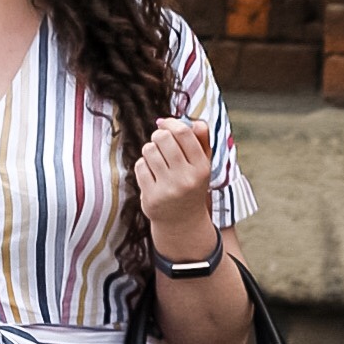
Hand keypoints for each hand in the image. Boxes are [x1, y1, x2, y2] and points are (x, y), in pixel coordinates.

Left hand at [135, 115, 217, 260]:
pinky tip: (151, 174)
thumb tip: (193, 120)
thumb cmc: (191, 185)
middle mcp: (187, 178)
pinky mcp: (151, 197)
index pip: (183, 132)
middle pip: (163, 138)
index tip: (165, 124)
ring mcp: (168, 189)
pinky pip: (140, 166)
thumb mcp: (203, 164)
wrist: (183, 223)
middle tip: (159, 142)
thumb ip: (202, 140)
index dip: (170, 123)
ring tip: (156, 160)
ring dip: (150, 151)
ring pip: (149, 150)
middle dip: (158, 136)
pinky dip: (143, 166)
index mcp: (202, 167)